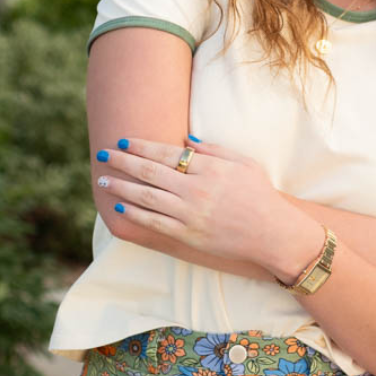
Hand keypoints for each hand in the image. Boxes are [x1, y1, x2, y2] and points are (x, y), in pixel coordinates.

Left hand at [92, 135, 322, 278]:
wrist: (272, 234)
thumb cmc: (260, 195)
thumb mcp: (242, 163)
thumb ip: (213, 150)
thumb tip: (186, 140)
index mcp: (208, 168)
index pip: (166, 153)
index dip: (141, 146)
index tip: (124, 141)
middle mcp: (195, 190)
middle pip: (149, 172)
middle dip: (123, 162)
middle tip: (104, 155)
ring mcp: (190, 214)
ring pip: (146, 197)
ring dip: (121, 187)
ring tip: (102, 180)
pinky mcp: (188, 235)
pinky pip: (154, 223)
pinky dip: (134, 214)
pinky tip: (120, 207)